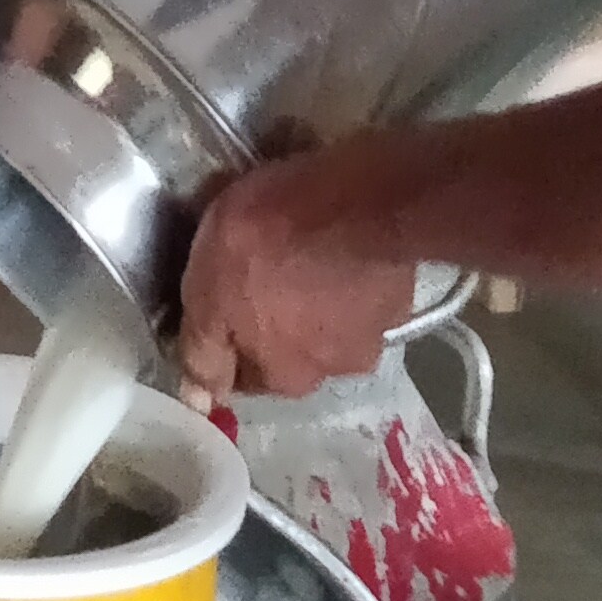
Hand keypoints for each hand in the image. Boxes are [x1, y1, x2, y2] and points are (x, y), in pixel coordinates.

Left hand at [175, 143, 425, 402]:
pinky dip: (350, 276)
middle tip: (263, 270)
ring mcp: (376, 332)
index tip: (221, 300)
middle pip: (293, 351)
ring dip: (317, 299)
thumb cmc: (267, 241)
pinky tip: (338, 242)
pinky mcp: (402, 295)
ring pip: (331, 322)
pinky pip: (363, 292)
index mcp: (285, 377)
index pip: (245, 375)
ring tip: (304, 251)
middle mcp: (335, 369)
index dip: (227, 337)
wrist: (358, 197)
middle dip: (277, 320)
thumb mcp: (206, 294)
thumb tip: (199, 403)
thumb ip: (203, 352)